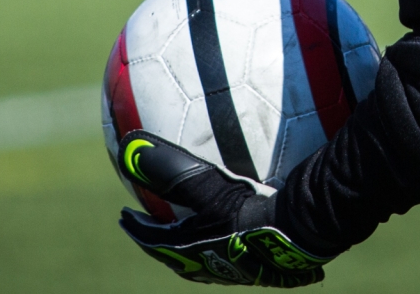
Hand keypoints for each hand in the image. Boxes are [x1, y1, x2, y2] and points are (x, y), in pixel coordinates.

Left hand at [115, 130, 334, 286]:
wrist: (293, 236)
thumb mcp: (205, 185)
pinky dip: (220, 241)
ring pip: (201, 257)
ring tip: (192, 227)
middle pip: (173, 253)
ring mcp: (231, 270)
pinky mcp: (255, 268)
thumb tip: (131, 149)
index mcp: (186, 251)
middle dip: (161, 239)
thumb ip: (169, 167)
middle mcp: (205, 266)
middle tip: (155, 222)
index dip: (136, 226)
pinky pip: (228, 254)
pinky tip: (235, 228)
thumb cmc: (245, 213)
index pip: (150, 240)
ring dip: (190, 243)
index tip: (126, 214)